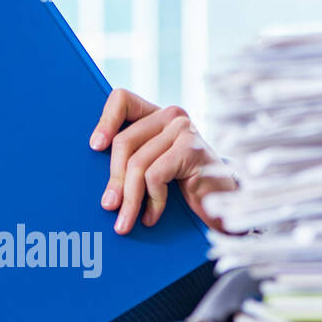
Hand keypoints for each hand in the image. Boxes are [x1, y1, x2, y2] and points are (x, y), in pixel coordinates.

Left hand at [88, 88, 237, 234]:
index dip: (105, 120)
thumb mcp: (155, 168)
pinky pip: (155, 176)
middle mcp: (172, 116)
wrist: (226, 206)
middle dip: (114, 180)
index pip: (122, 100)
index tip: (95, 147)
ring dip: (130, 200)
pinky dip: (152, 201)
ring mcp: (184, 130)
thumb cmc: (187, 188)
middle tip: (109, 206)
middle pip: (124, 142)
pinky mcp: (191, 150)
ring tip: (125, 222)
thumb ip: (133, 160)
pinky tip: (152, 217)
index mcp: (158, 116)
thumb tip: (100, 179)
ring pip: (137, 164)